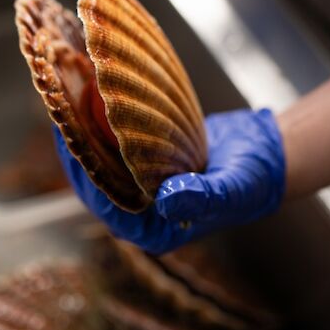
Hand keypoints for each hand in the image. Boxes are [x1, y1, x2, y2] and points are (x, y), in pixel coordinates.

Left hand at [54, 109, 284, 253]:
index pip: (109, 207)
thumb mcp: (231, 188)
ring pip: (104, 164)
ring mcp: (145, 188)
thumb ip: (203, 195)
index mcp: (158, 230)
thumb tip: (166, 197)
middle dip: (79, 153)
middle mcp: (146, 213)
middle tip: (62, 116)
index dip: (86, 177)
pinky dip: (104, 127)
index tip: (72, 145)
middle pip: (98, 184)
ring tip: (69, 104)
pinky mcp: (147, 164)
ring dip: (87, 137)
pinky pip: (118, 148)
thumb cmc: (253, 180)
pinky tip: (91, 100)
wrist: (268, 156)